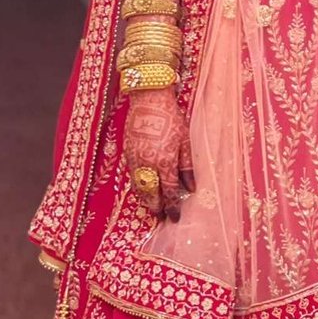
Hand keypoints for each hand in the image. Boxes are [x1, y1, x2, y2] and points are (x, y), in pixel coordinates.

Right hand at [124, 88, 193, 221]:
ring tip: (152, 207)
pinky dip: (138, 187)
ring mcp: (134, 160)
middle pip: (150, 194)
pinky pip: (132, 177)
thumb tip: (191, 188)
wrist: (148, 101)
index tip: (175, 217)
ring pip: (138, 187)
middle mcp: (147, 164)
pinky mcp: (127, 154)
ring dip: (145, 199)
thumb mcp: (186, 142)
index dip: (172, 207)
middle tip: (162, 217)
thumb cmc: (172, 119)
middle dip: (156, 207)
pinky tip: (143, 189)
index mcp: (165, 162)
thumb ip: (187, 167)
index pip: (168, 192)